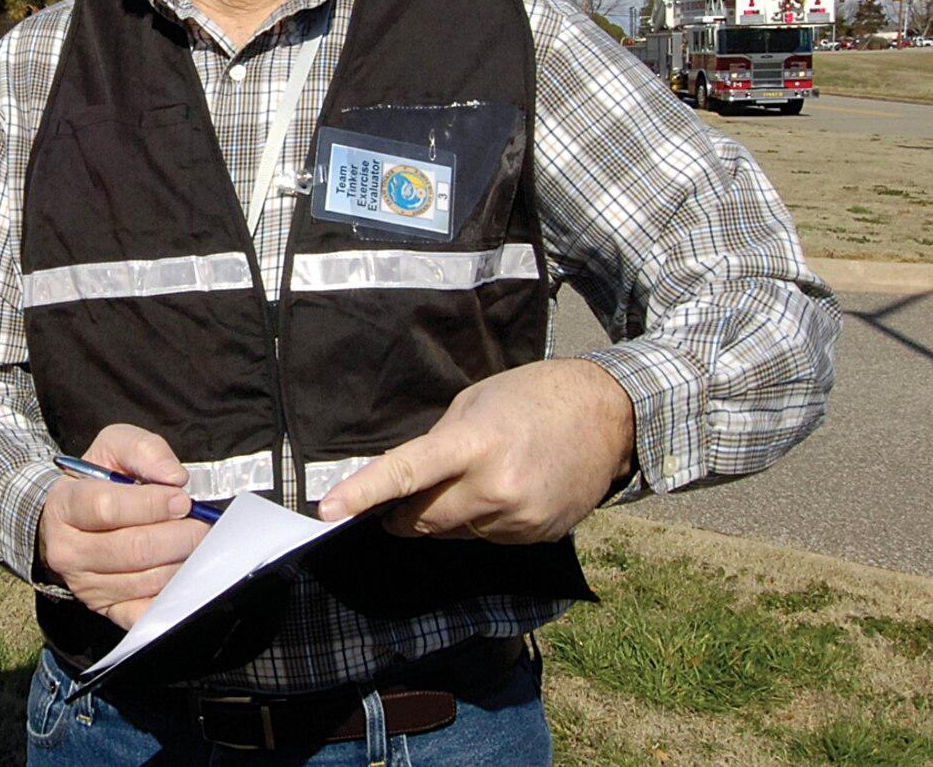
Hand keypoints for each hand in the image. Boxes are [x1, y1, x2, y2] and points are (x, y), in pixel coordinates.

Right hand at [36, 424, 209, 629]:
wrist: (69, 521)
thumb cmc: (97, 482)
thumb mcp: (112, 448)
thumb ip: (143, 450)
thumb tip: (173, 477)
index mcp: (64, 505)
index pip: (107, 507)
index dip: (151, 504)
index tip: (181, 498)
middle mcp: (68, 550)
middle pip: (133, 549)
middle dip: (178, 536)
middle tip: (201, 525)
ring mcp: (86, 585)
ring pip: (146, 580)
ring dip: (181, 562)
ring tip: (193, 544)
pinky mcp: (106, 609)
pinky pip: (146, 614)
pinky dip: (172, 598)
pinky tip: (183, 575)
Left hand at [318, 358, 635, 542]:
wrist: (608, 416)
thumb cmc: (532, 397)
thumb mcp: (473, 405)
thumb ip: (438, 446)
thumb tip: (406, 483)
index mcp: (473, 443)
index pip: (405, 473)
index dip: (363, 494)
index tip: (328, 511)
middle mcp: (495, 488)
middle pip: (423, 520)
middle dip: (404, 512)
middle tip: (407, 494)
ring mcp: (519, 518)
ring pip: (454, 534)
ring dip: (448, 515)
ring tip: (478, 476)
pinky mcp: (538, 536)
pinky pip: (488, 539)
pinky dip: (483, 522)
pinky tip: (507, 489)